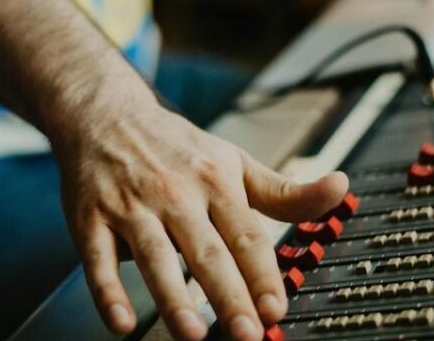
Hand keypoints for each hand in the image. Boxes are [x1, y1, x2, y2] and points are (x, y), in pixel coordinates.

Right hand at [49, 82, 347, 340]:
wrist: (108, 115)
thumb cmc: (177, 146)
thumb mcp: (233, 160)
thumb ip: (283, 190)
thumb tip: (340, 189)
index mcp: (214, 182)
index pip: (246, 235)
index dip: (263, 274)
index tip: (276, 307)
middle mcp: (175, 195)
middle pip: (206, 251)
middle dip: (229, 296)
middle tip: (248, 333)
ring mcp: (131, 207)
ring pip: (154, 257)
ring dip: (172, 297)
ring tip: (193, 333)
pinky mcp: (92, 218)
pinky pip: (98, 259)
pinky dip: (106, 292)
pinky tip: (120, 322)